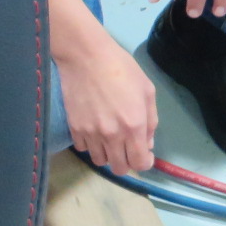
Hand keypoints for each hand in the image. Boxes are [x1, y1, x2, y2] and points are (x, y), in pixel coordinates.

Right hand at [58, 42, 158, 174]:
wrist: (86, 57)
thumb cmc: (122, 69)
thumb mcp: (146, 91)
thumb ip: (151, 121)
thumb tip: (147, 143)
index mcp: (134, 126)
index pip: (140, 163)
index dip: (144, 162)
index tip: (144, 154)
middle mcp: (112, 135)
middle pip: (119, 168)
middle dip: (126, 162)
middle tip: (126, 148)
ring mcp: (91, 133)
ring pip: (100, 161)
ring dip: (107, 154)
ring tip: (109, 140)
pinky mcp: (74, 129)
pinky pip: (84, 148)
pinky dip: (90, 145)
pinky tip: (94, 131)